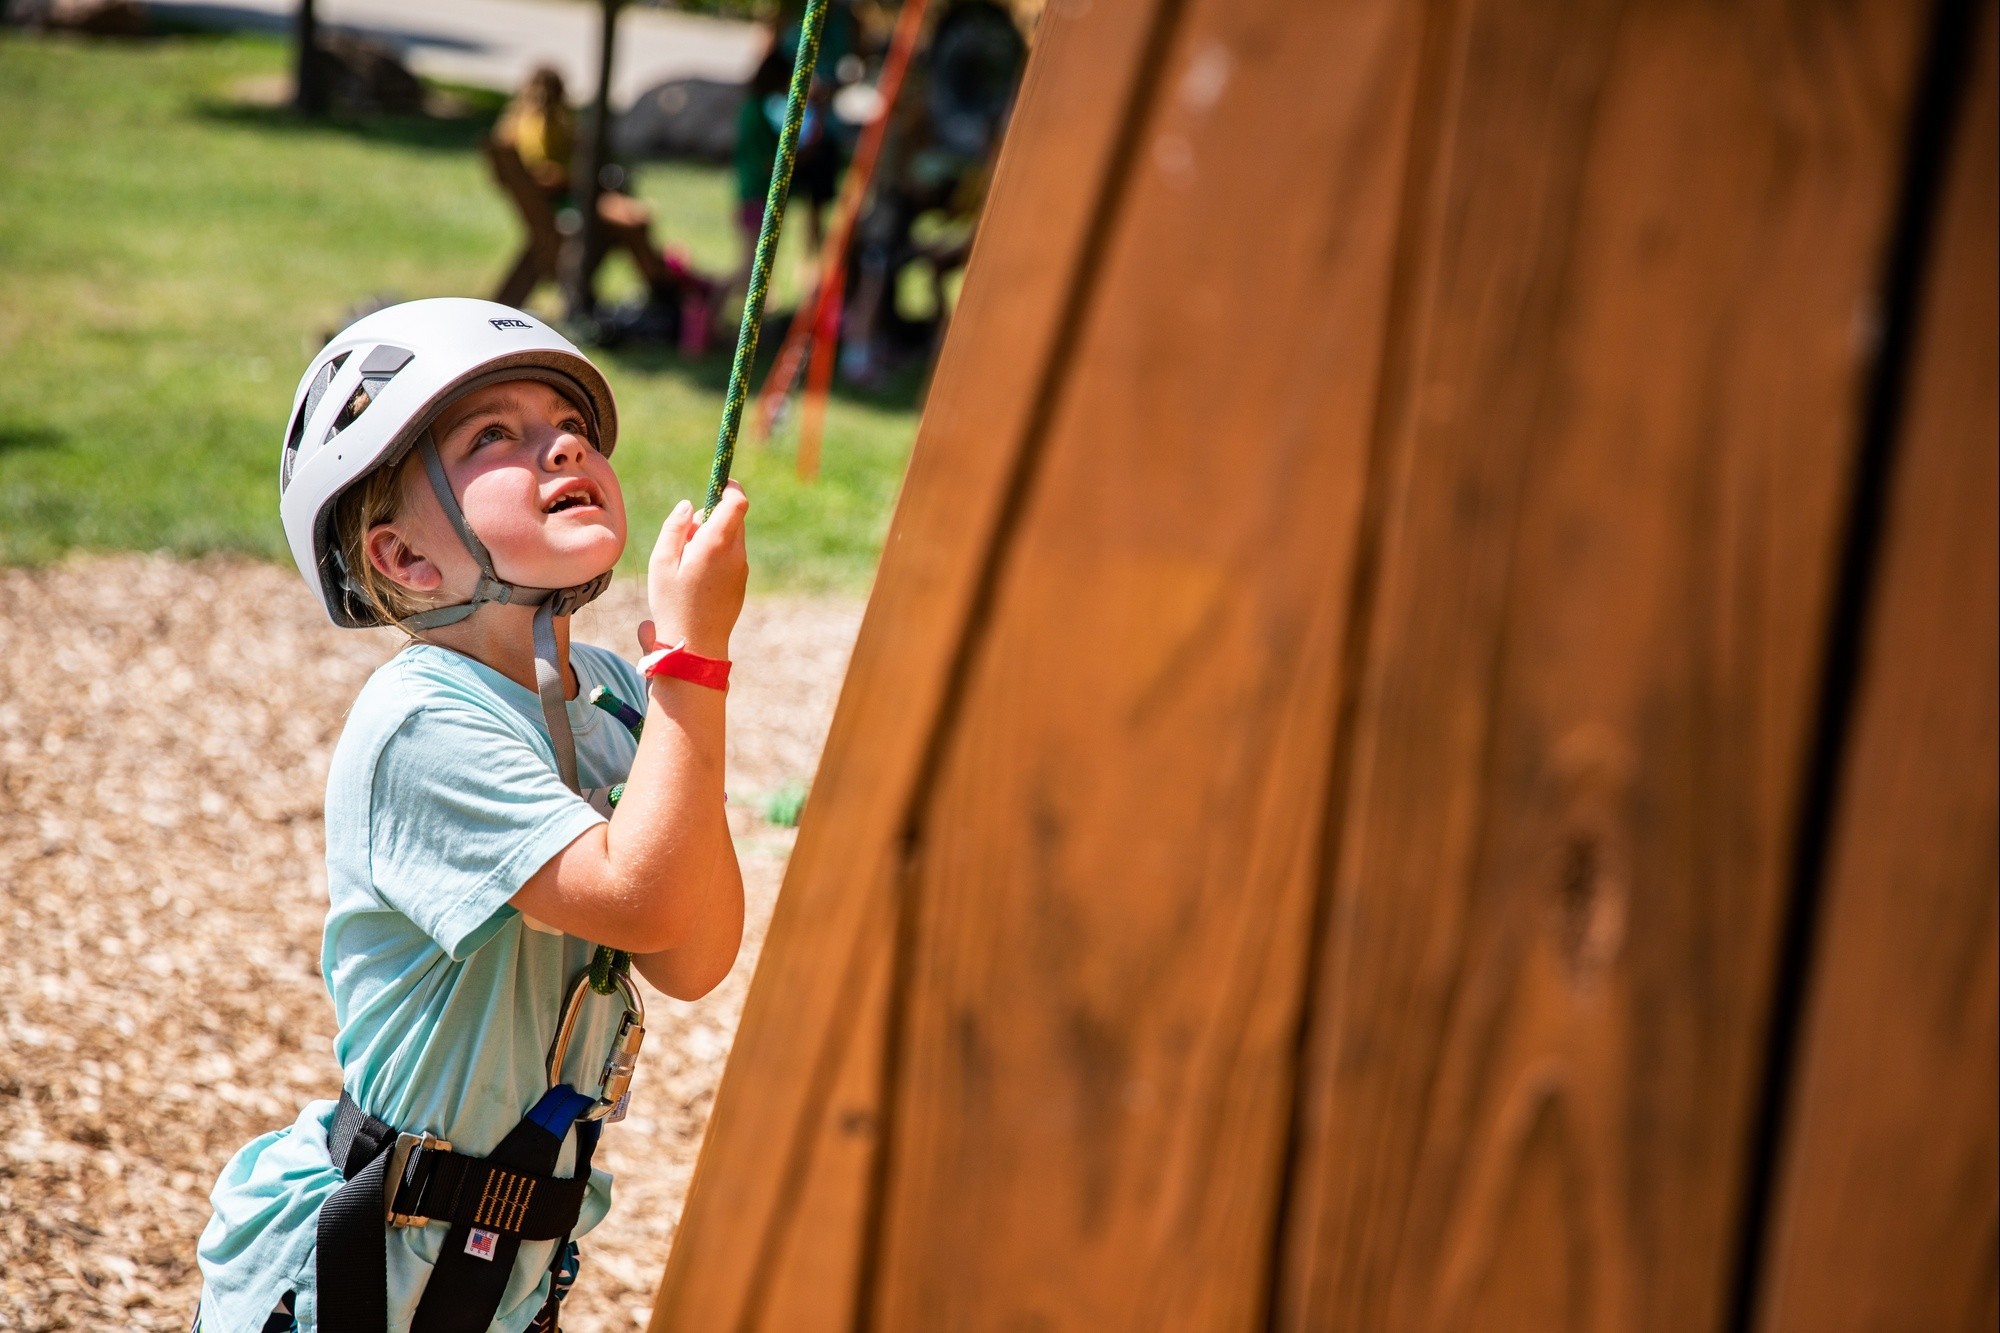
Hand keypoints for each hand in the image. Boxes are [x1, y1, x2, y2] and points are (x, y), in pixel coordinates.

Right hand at [643, 482, 747, 660]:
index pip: (737, 501)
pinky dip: (717, 555)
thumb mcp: (662, 561)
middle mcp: (735, 553)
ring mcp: (741, 570)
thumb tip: (688, 505)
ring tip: (686, 561)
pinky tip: (696, 578)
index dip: (729, 488)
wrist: (695, 646)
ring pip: (732, 538)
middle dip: (712, 515)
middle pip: (734, 518)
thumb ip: (675, 528)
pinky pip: (731, 557)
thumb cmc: (673, 603)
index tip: (716, 485)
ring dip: (713, 537)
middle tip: (687, 534)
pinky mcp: (741, 583)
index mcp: (717, 543)